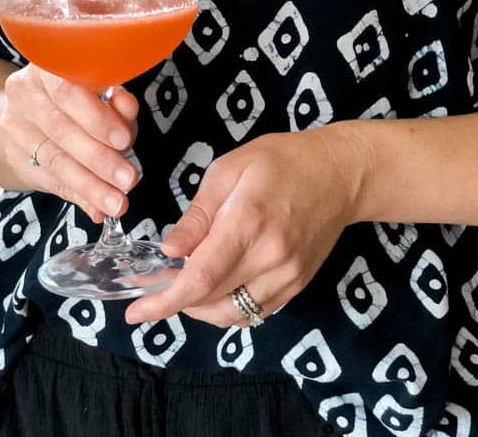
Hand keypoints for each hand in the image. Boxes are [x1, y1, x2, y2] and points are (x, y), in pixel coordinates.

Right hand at [0, 63, 139, 221]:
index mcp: (46, 65)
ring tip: (117, 203)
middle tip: (129, 179)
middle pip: (61, 129)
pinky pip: (49, 179)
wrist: (28, 107)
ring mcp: (14, 124)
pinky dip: (78, 195)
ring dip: (91, 185)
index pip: (67, 90)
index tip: (124, 140)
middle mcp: (24, 92)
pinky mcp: (14, 155)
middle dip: (99, 158)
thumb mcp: (100, 88)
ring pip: (55, 160)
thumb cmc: (78, 93)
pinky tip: (97, 208)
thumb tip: (127, 108)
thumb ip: (116, 99)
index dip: (96, 117)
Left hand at [125, 125, 365, 326]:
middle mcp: (270, 258)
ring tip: (185, 285)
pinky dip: (228, 309)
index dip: (165, 301)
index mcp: (248, 223)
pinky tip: (216, 288)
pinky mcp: (298, 285)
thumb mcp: (230, 169)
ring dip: (200, 309)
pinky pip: (255, 313)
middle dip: (175, 301)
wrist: (340, 173)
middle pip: (211, 301)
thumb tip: (170, 251)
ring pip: (232, 315)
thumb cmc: (281, 160)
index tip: (137, 311)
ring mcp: (288, 276)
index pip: (201, 278)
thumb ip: (199, 214)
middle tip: (153, 285)